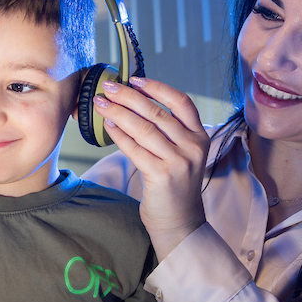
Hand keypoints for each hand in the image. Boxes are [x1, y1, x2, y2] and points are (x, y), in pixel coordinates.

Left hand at [93, 77, 211, 259]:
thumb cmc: (174, 186)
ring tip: (101, 104)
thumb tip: (134, 103)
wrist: (180, 222)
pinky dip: (119, 135)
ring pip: (144, 128)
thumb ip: (168, 132)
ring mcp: (180, 161)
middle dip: (129, 97)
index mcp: (200, 137)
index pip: (181, 102)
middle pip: (157, 113)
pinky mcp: (162, 175)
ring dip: (118, 113)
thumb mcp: (180, 155)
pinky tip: (107, 126)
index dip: (157, 87)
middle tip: (108, 87)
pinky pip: (135, 148)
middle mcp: (193, 146)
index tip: (135, 79)